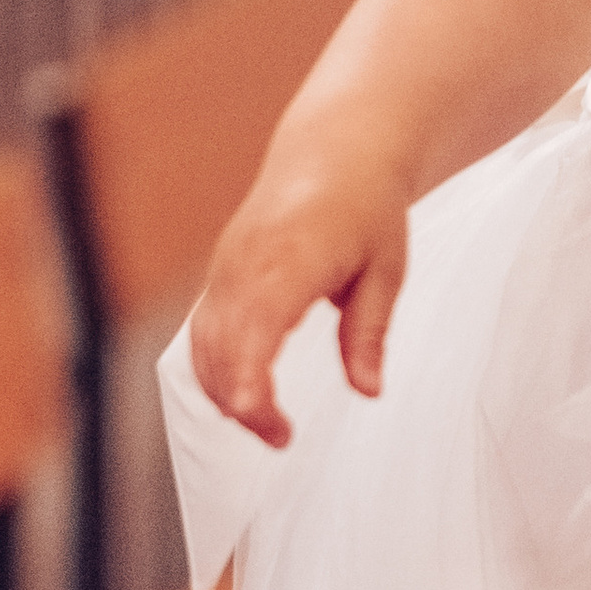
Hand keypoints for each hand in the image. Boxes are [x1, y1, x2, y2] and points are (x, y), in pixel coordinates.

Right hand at [187, 141, 411, 441]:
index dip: (248, 377)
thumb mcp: (386, 270)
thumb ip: (370, 333)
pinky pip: (204, 327)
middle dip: (243, 402)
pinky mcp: (221, 271)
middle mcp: (247, 263)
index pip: (256, 328)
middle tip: (281, 437)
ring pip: (204, 342)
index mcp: (291, 258)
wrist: (333, 151)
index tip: (259, 418)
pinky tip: (242, 393)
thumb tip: (369, 390)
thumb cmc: (367, 208)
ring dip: (226, 390)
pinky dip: (215, 365)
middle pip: (223, 346)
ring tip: (269, 424)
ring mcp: (227, 266)